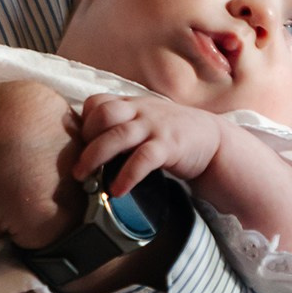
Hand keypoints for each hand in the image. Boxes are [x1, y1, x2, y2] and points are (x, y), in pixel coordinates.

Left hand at [74, 94, 225, 193]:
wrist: (214, 141)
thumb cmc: (173, 133)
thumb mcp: (146, 121)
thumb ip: (121, 125)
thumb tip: (86, 145)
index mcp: (132, 105)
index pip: (98, 102)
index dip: (84, 121)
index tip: (80, 144)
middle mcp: (141, 111)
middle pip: (103, 113)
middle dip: (85, 138)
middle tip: (77, 164)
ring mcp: (155, 127)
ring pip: (118, 135)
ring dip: (95, 157)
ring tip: (83, 178)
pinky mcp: (169, 146)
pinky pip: (142, 159)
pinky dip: (127, 175)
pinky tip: (117, 191)